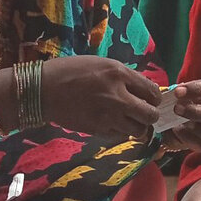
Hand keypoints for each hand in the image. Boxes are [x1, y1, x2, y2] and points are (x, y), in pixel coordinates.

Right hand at [40, 56, 160, 140]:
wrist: (45, 89)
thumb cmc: (72, 71)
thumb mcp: (102, 64)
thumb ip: (124, 76)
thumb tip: (143, 88)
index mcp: (119, 74)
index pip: (152, 91)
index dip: (155, 97)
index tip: (151, 99)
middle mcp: (118, 96)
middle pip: (150, 115)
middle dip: (151, 114)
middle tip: (144, 111)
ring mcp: (109, 116)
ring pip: (138, 130)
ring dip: (138, 125)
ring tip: (130, 119)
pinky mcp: (98, 131)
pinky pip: (120, 136)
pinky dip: (121, 131)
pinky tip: (114, 123)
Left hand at [159, 77, 200, 151]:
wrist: (197, 114)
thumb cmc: (195, 98)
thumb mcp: (192, 90)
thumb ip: (184, 91)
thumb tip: (176, 93)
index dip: (196, 88)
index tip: (177, 91)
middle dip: (196, 113)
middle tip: (177, 109)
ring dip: (198, 130)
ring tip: (179, 124)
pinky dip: (188, 139)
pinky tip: (177, 131)